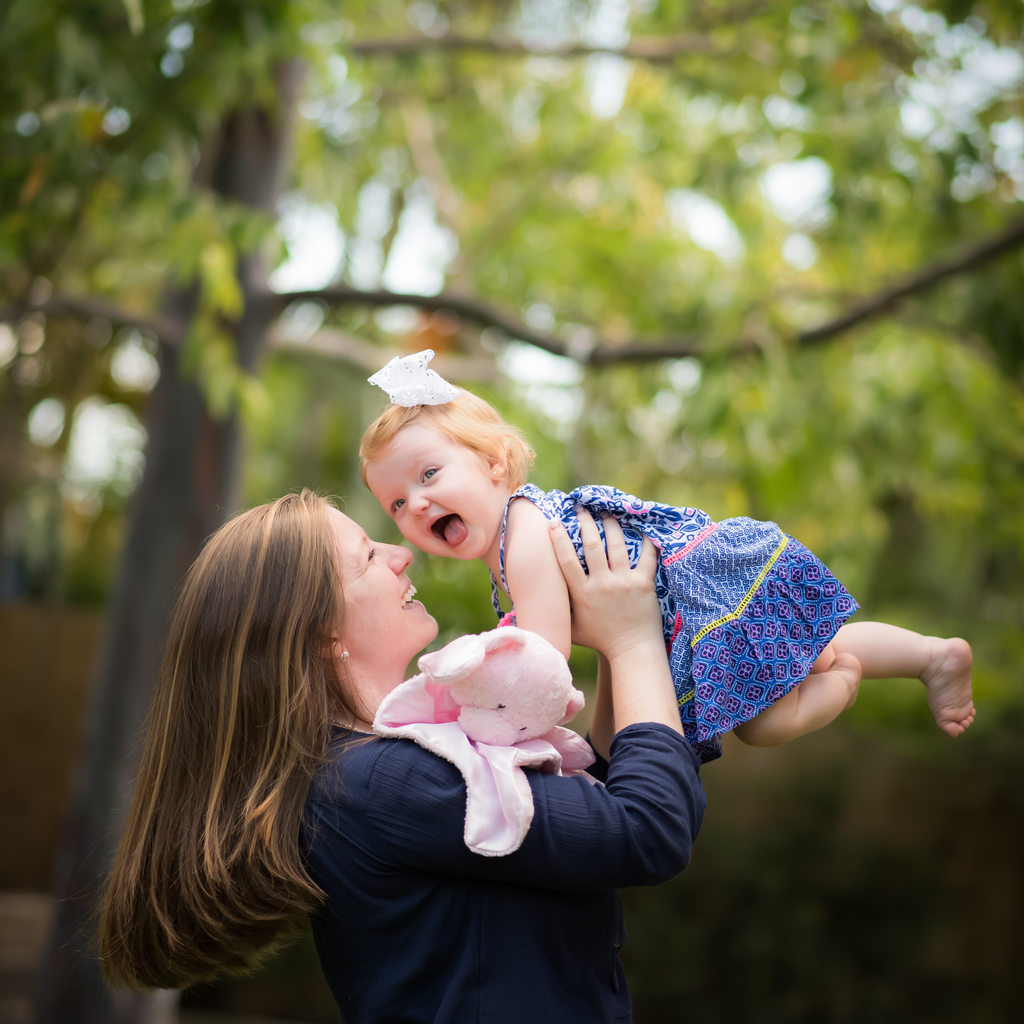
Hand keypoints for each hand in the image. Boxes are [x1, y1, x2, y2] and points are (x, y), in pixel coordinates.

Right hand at [549, 509, 662, 659]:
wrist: (632, 651)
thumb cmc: (601, 641)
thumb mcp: (573, 630)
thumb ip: (557, 616)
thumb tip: (531, 611)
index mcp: (583, 594)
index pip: (567, 561)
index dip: (559, 539)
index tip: (554, 522)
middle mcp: (602, 585)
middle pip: (592, 546)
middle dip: (585, 523)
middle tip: (582, 510)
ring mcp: (624, 582)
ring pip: (617, 545)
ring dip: (611, 526)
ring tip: (606, 514)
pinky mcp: (644, 583)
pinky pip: (646, 556)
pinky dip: (645, 541)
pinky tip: (642, 528)